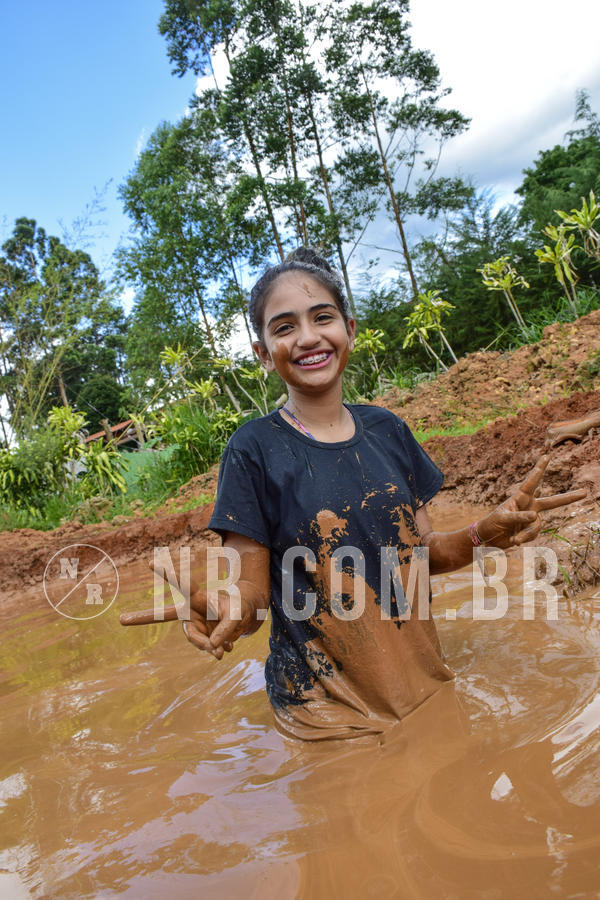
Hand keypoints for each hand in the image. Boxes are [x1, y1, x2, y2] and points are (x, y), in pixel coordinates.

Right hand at [119, 534, 269, 659]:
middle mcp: (191, 610)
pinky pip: (204, 647)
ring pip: (194, 640)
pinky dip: (216, 650)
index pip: (182, 584)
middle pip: (164, 615)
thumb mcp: (238, 616)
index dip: (168, 574)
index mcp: (198, 596)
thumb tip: (212, 649)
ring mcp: (194, 624)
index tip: (151, 563)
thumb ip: (225, 630)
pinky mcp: (200, 635)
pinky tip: (227, 649)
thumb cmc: (241, 608)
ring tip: (223, 651)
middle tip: (121, 619)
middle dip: (142, 617)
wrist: (245, 616)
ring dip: (209, 646)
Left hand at [476, 454, 586, 548]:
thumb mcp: (503, 519)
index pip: (531, 482)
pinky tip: (514, 540)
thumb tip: (535, 516)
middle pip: (552, 502)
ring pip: (538, 526)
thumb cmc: (493, 523)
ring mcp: (532, 520)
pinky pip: (534, 535)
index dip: (539, 469)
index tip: (546, 456)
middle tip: (584, 492)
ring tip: (514, 537)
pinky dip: (524, 538)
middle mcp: (529, 507)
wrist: (489, 539)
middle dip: (568, 498)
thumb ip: (518, 517)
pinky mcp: (531, 531)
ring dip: (525, 533)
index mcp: (521, 498)